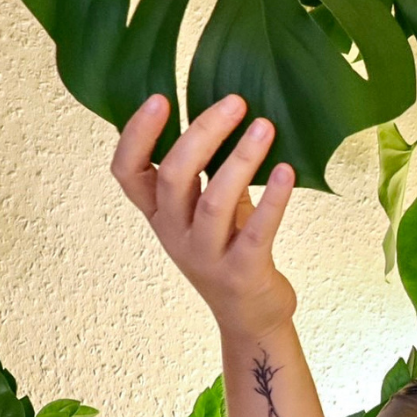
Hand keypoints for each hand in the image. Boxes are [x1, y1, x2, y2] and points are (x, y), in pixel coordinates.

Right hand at [111, 93, 298, 339]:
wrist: (250, 318)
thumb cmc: (230, 252)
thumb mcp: (209, 212)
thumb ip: (209, 173)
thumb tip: (227, 116)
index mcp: (160, 215)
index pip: (127, 173)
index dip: (136, 135)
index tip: (161, 98)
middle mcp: (175, 234)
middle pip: (174, 177)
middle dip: (202, 133)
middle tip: (235, 102)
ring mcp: (206, 255)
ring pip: (213, 201)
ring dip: (241, 159)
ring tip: (265, 126)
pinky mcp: (242, 271)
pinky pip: (256, 231)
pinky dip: (273, 200)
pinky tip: (288, 172)